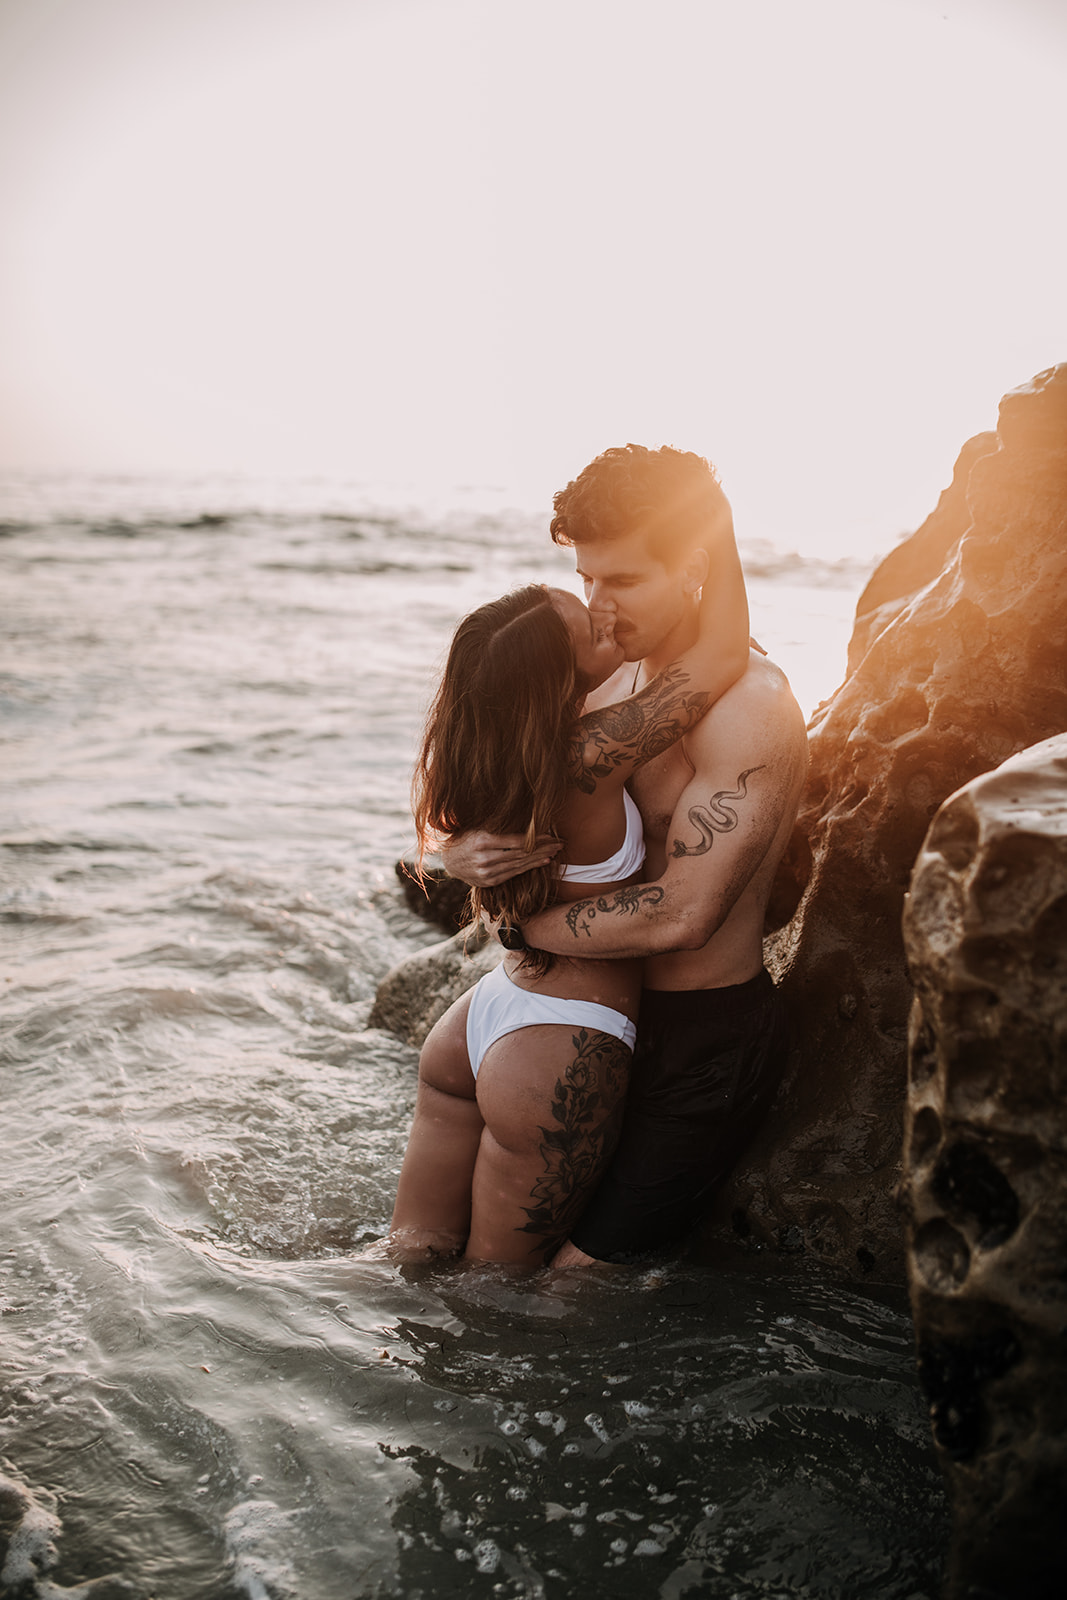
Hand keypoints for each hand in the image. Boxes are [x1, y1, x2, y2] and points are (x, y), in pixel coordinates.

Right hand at [441, 830, 561, 887]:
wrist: (449, 861)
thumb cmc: (465, 837)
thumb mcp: (478, 825)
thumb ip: (498, 824)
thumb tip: (524, 815)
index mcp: (483, 841)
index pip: (517, 841)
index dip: (536, 839)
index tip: (550, 834)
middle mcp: (486, 858)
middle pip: (522, 853)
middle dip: (543, 848)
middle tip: (560, 843)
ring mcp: (488, 872)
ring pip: (520, 864)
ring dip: (540, 858)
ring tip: (555, 852)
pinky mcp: (490, 881)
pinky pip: (514, 873)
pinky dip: (530, 867)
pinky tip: (543, 862)